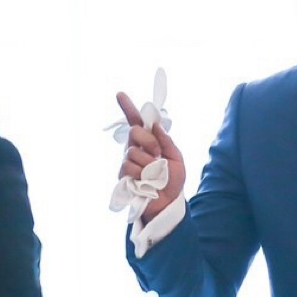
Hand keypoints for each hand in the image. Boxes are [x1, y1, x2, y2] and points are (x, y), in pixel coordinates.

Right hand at [115, 91, 185, 221]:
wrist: (169, 202)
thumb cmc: (172, 180)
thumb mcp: (176, 158)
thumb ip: (167, 141)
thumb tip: (155, 125)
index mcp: (149, 142)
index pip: (136, 122)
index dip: (128, 108)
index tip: (120, 94)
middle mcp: (135, 149)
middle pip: (134, 131)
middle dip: (149, 141)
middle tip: (158, 155)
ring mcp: (128, 162)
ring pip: (133, 152)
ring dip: (148, 164)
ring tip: (155, 175)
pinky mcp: (123, 176)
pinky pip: (129, 167)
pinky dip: (141, 175)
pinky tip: (146, 182)